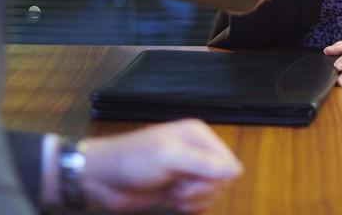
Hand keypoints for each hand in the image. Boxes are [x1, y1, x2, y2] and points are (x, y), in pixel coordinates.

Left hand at [80, 119, 241, 212]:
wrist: (105, 179)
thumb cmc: (134, 160)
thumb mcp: (168, 157)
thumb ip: (203, 163)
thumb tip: (237, 170)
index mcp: (198, 134)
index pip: (228, 162)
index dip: (214, 177)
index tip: (190, 180)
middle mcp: (197, 150)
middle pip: (222, 180)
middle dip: (201, 190)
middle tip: (178, 187)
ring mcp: (189, 170)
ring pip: (212, 193)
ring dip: (193, 200)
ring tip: (172, 192)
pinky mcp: (180, 188)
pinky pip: (199, 202)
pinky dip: (187, 206)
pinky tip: (170, 199)